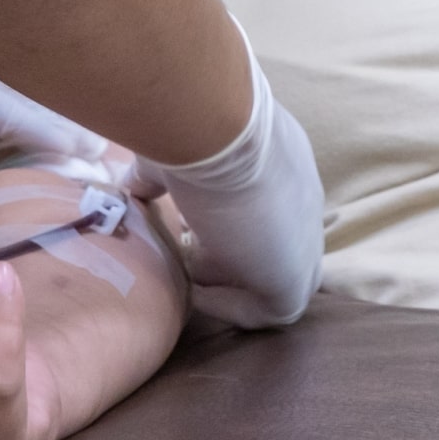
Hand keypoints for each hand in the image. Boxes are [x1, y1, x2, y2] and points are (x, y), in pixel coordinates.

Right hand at [132, 27, 324, 327]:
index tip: (186, 223)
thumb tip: (133, 189)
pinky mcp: (294, 280)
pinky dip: (228, 306)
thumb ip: (157, 175)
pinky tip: (193, 291)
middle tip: (183, 253)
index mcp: (285, 166)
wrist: (216, 131)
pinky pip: (266, 310)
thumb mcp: (173, 153)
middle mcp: (303, 201)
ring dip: (227, 282)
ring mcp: (305, 243)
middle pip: (267, 243)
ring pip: (268, 277)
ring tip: (186, 274)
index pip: (263, 206)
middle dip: (225, 255)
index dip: (224, 220)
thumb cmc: (195, 129)